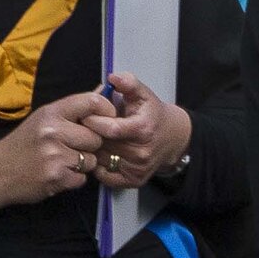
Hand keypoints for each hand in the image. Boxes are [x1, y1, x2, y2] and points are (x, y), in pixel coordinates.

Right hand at [0, 87, 115, 220]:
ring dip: (82, 164)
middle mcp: (53, 131)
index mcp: (51, 112)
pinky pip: (82, 178)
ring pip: (92, 159)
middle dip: (89, 145)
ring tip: (62, 162)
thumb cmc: (22, 144)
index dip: (106, 111)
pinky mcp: (57, 177)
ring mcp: (55, 155)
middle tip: (71, 148)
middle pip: (96, 136)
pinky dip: (73, 179)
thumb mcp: (43, 119)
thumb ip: (73, 109)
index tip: (106, 120)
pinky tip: (57, 174)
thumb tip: (104, 90)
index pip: (93, 102)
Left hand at [83, 74, 192, 189]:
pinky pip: (104, 175)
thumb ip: (128, 83)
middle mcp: (141, 152)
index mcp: (142, 129)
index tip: (85, 114)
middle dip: (90, 134)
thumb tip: (113, 77)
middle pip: (102, 145)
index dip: (93, 121)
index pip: (110, 129)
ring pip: (100, 160)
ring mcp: (137, 168)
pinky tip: (102, 153)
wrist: (173, 138)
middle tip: (85, 126)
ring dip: (92, 149)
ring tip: (94, 138)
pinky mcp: (133, 180)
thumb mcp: (144, 94)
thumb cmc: (152, 115)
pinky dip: (98, 165)